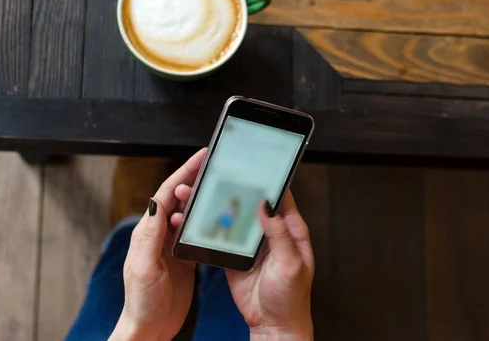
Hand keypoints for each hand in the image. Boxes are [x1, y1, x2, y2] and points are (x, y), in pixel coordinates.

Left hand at [110, 149, 206, 340]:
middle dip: (194, 177)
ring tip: (218, 183)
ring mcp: (171, 245)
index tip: (201, 157)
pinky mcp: (183, 258)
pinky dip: (205, 220)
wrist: (149, 328)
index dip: (184, 172)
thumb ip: (151, 235)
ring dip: (201, 196)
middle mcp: (158, 234)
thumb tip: (158, 202)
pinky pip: (195, 232)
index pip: (167, 194)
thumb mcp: (144, 267)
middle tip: (214, 163)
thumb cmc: (141, 302)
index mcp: (148, 232)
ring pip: (187, 212)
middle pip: (178, 197)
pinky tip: (217, 216)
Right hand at [171, 189, 314, 340]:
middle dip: (236, 189)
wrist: (272, 326)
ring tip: (200, 194)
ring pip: (235, 218)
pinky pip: (222, 238)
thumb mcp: (290, 264)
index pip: (281, 197)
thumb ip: (280, 234)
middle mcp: (270, 233)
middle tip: (218, 175)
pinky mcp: (234, 257)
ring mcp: (251, 244)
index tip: (253, 164)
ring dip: (220, 207)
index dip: (269, 180)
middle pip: (252, 203)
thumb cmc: (291, 299)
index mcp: (290, 230)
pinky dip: (209, 228)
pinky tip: (196, 219)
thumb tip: (267, 205)